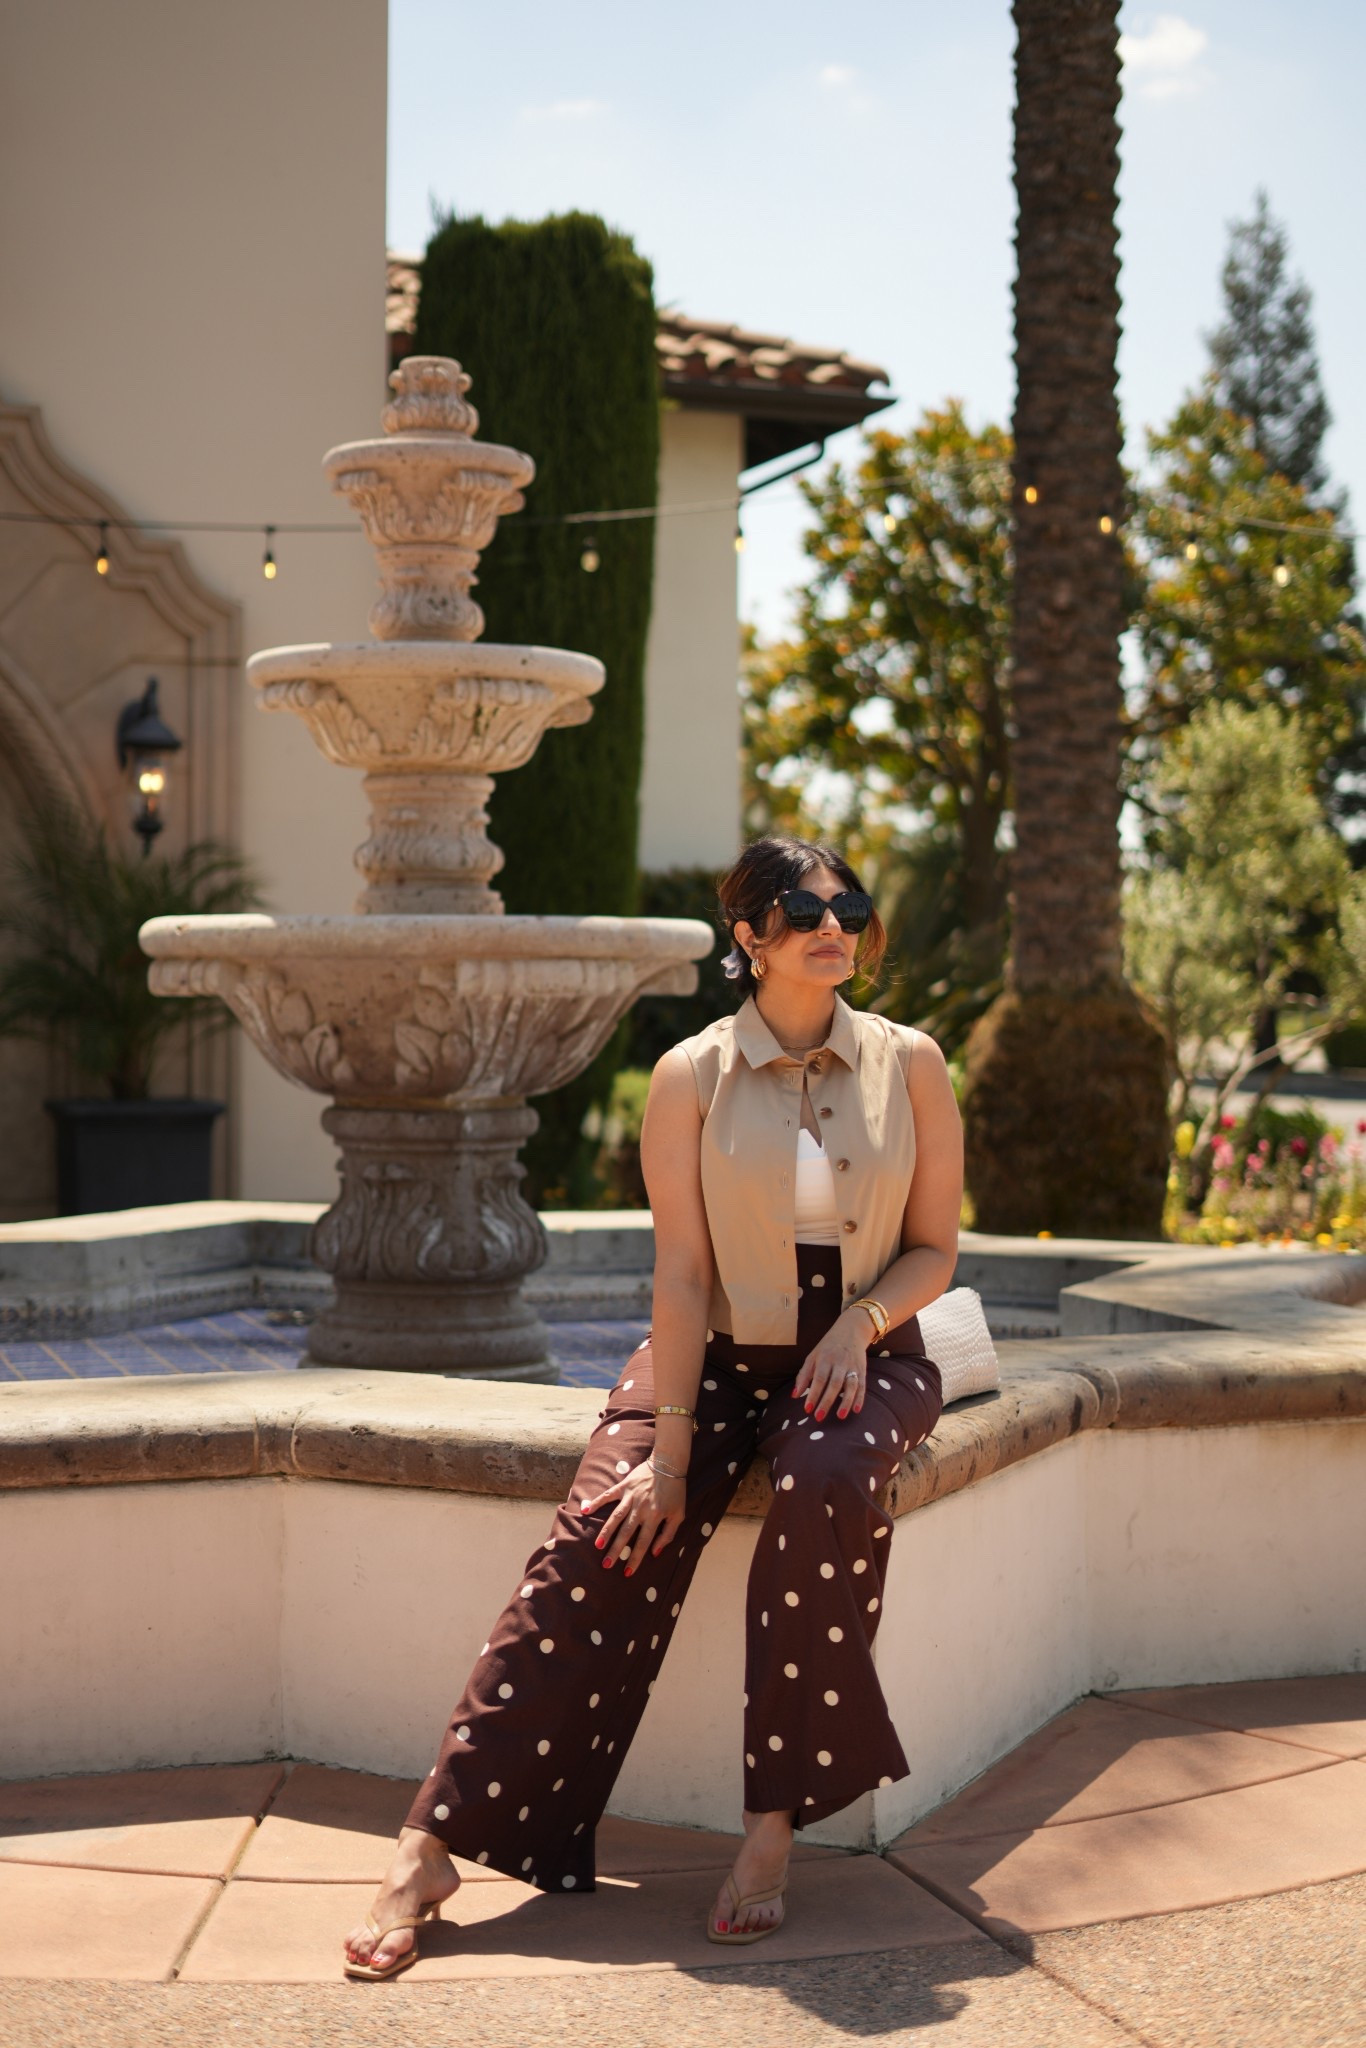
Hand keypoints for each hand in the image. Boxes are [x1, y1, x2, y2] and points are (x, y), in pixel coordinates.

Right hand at [581, 1458, 686, 1573]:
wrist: (669, 1463)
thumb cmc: (676, 1491)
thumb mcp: (679, 1514)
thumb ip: (668, 1534)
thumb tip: (656, 1552)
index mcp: (655, 1517)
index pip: (643, 1543)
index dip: (636, 1559)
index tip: (627, 1573)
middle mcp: (641, 1508)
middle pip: (626, 1533)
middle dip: (616, 1550)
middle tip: (606, 1565)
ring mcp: (630, 1497)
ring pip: (615, 1517)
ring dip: (606, 1532)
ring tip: (598, 1546)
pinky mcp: (624, 1486)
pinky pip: (608, 1496)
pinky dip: (597, 1502)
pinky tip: (586, 1511)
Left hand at [793, 1312, 866, 1420]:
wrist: (851, 1330)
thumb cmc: (828, 1347)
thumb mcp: (813, 1356)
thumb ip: (804, 1375)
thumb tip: (794, 1395)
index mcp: (825, 1358)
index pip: (818, 1378)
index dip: (813, 1394)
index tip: (807, 1409)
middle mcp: (840, 1362)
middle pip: (834, 1383)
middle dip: (827, 1401)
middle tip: (819, 1417)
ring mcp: (853, 1366)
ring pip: (851, 1385)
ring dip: (846, 1402)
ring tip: (839, 1416)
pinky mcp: (863, 1370)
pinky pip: (862, 1386)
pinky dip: (860, 1398)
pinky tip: (856, 1410)